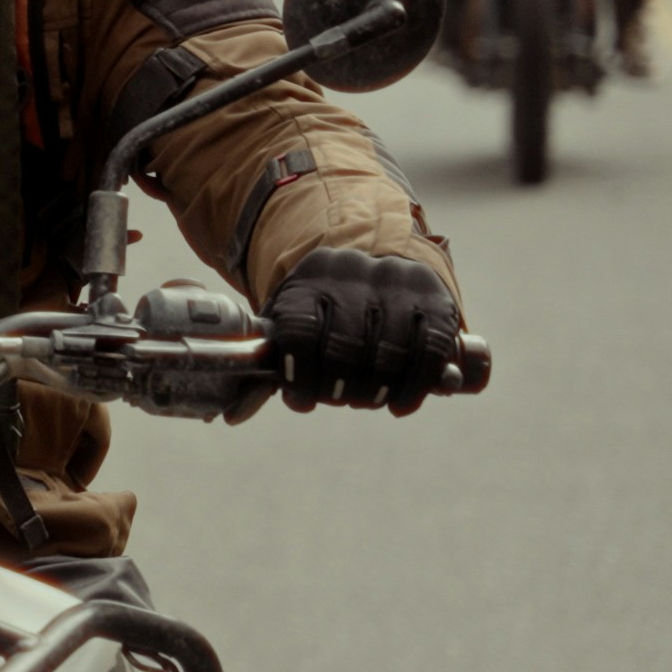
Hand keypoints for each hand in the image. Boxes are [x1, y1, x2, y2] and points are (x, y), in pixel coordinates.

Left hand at [263, 248, 462, 415]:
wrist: (381, 256)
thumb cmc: (327, 304)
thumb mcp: (293, 316)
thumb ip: (271, 363)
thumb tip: (235, 415)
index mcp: (309, 280)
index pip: (299, 330)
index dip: (298, 374)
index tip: (301, 400)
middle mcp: (354, 278)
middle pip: (345, 347)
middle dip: (338, 387)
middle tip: (337, 399)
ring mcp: (398, 287)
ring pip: (389, 351)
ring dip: (376, 390)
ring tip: (366, 400)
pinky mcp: (436, 302)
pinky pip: (430, 352)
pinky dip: (414, 386)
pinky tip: (399, 404)